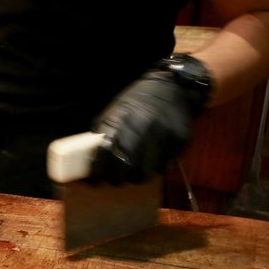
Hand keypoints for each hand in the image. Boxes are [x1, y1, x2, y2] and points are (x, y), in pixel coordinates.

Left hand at [90, 55, 213, 183]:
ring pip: (146, 172)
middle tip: (116, 180)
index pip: (104, 155)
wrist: (172, 88)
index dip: (98, 172)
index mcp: (120, 121)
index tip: (95, 181)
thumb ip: (104, 134)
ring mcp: (161, 136)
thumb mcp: (114, 111)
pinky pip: (165, 166)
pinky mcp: (178, 141)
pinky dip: (156, 169)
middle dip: (118, 179)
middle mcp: (140, 129)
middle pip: (125, 168)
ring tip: (134, 174)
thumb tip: (90, 159)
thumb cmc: (138, 101)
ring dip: (137, 177)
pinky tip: (152, 164)